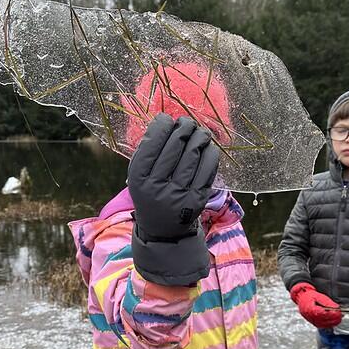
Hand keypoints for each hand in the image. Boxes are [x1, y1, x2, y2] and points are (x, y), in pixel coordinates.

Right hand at [128, 114, 218, 240]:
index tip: (167, 119)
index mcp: (138, 179)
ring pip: (193, 154)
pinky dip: (210, 153)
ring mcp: (178, 195)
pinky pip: (208, 168)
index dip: (161, 126)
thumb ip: (148, 152)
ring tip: (200, 132)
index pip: (151, 144)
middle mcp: (156, 188)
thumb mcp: (140, 176)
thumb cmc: (151, 193)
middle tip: (187, 122)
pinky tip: (208, 147)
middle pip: (174, 146)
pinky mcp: (197, 199)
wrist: (163, 229)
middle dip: (184, 128)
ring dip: (199, 137)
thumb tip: (167, 121)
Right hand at [290, 283, 342, 328]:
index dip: (332, 314)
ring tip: (339, 317)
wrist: (302, 299)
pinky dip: (330, 324)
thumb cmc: (310, 297)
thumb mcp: (319, 297)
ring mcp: (313, 321)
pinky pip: (324, 326)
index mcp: (312, 310)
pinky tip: (334, 321)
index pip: (324, 314)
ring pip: (325, 324)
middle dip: (334, 318)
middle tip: (341, 315)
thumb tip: (336, 308)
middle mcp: (312, 317)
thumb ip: (328, 303)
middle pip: (326, 320)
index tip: (339, 312)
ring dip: (333, 322)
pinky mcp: (315, 323)